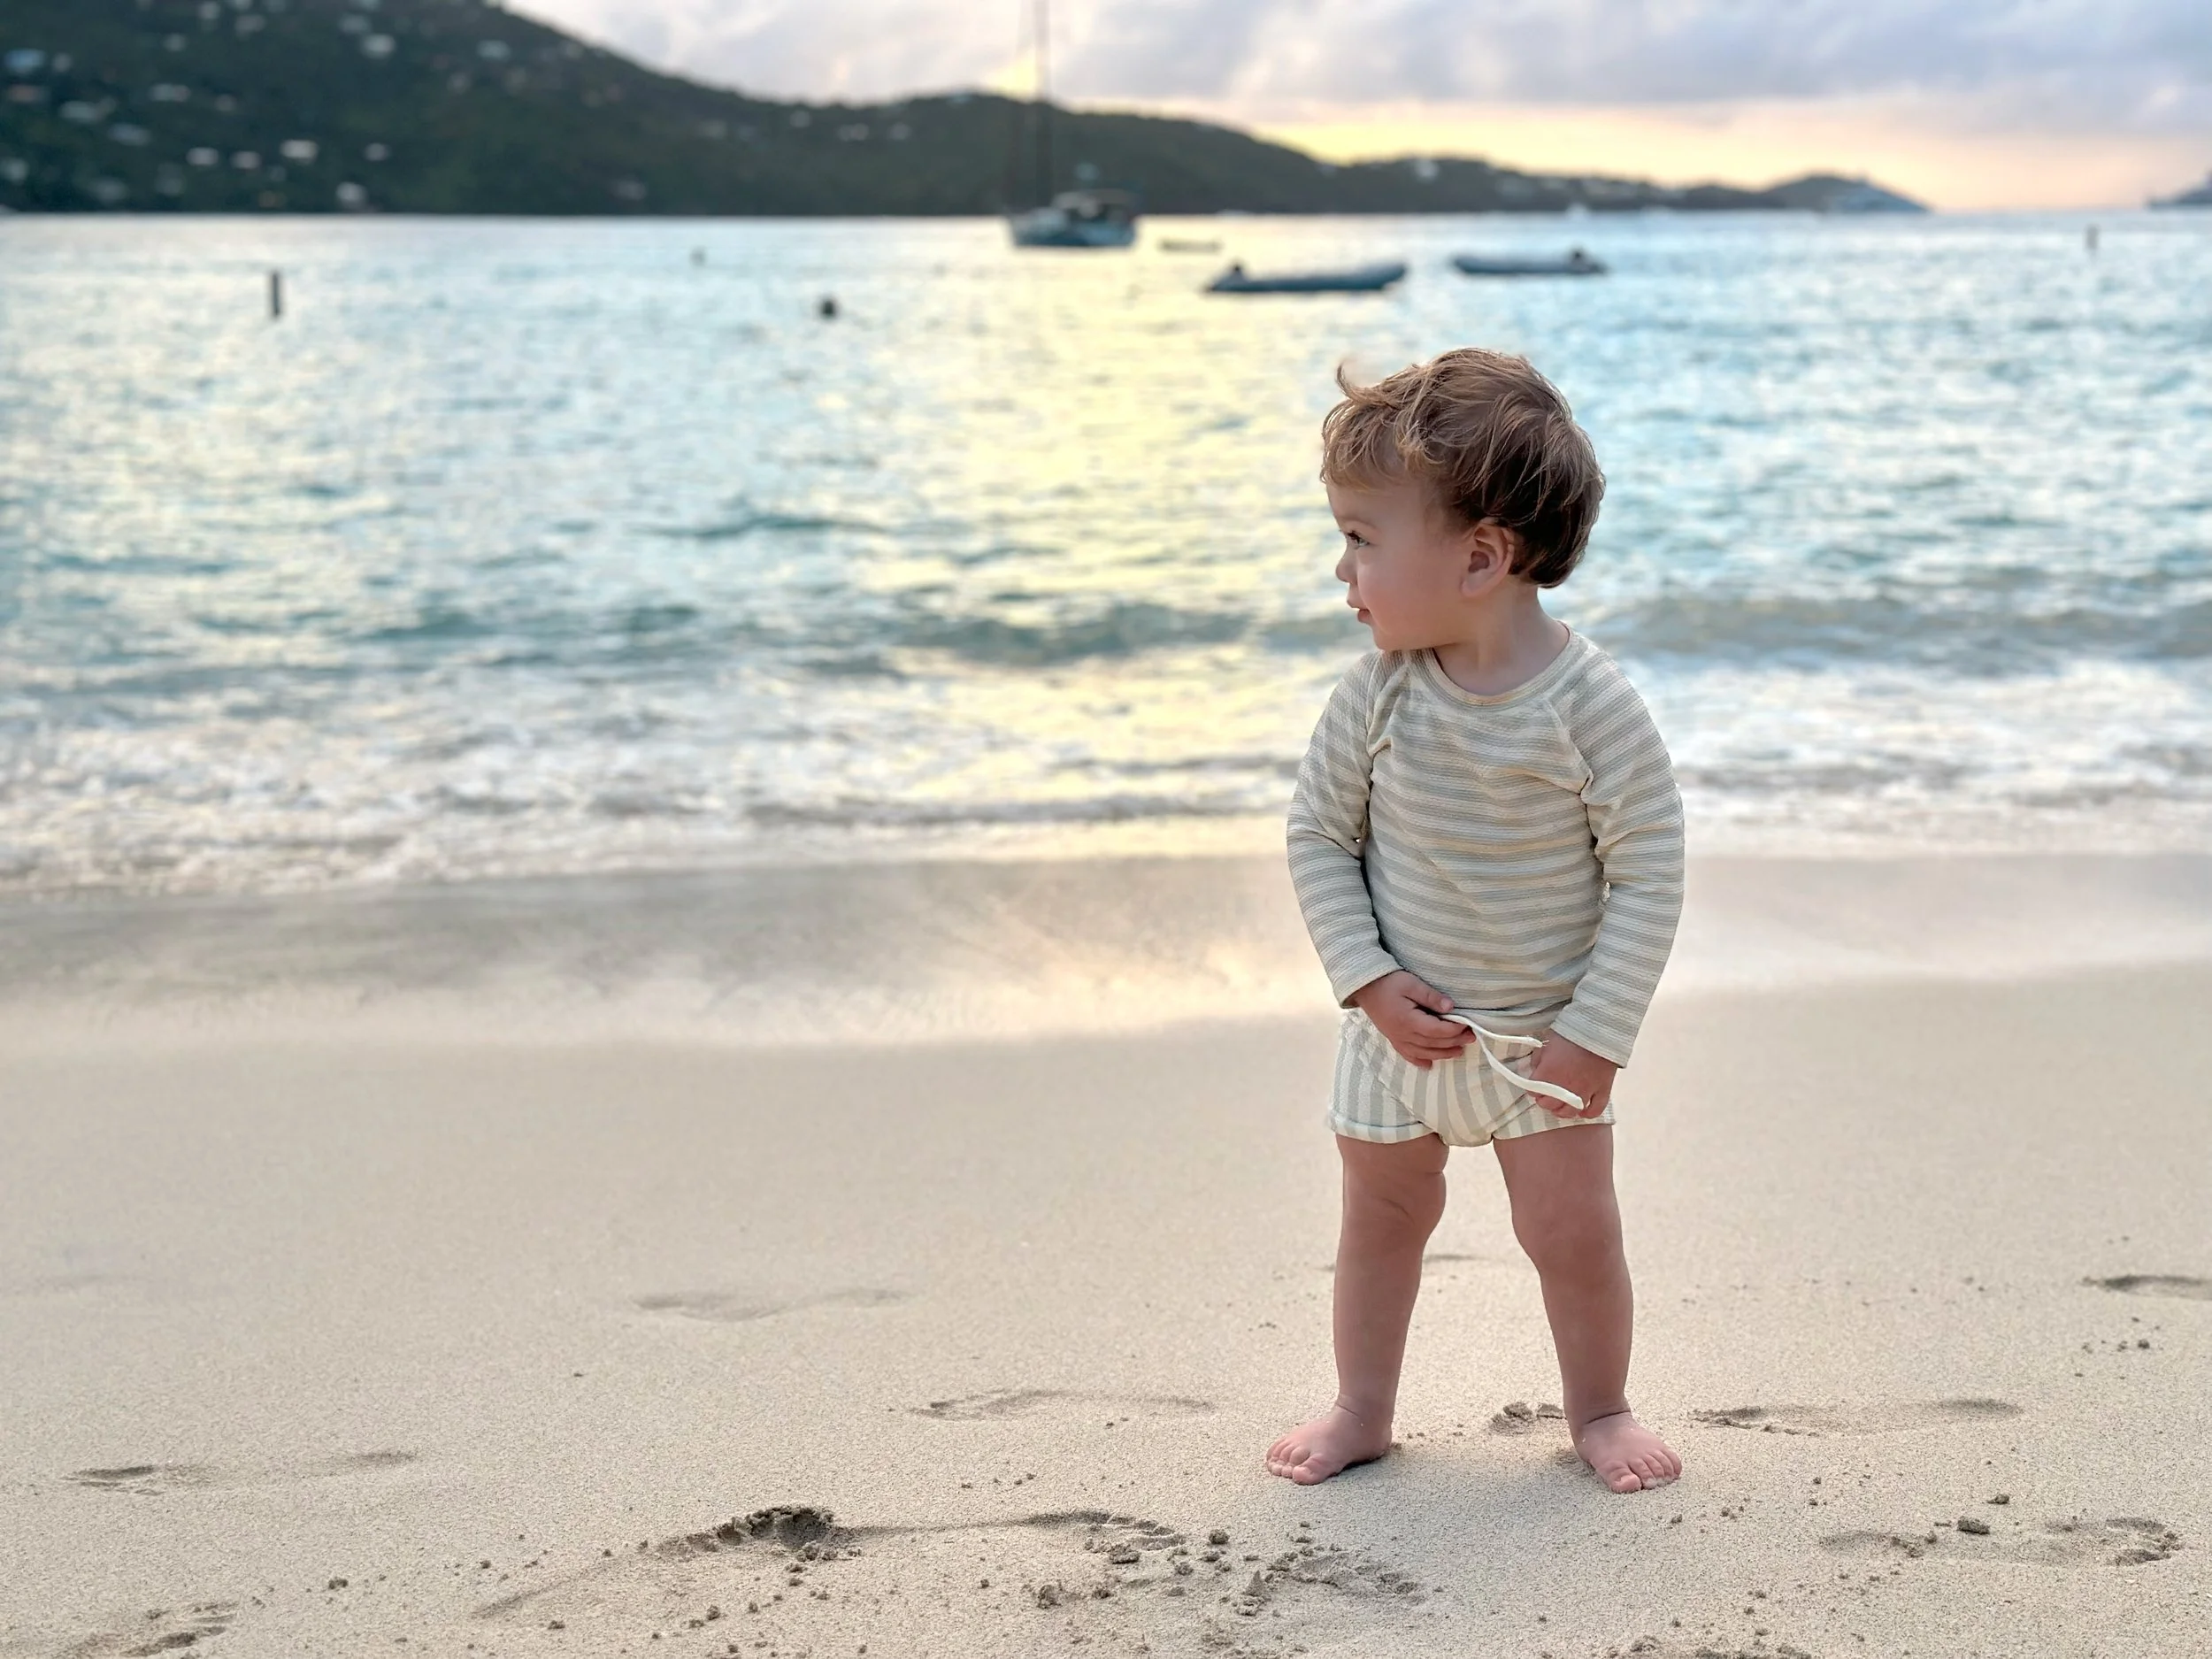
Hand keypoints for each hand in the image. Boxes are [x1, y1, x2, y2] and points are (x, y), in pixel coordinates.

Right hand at [1349, 970, 1471, 1069]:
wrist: (1364, 986)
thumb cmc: (1388, 982)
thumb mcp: (1411, 984)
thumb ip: (1431, 996)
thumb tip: (1450, 1007)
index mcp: (1408, 1021)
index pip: (1437, 1030)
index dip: (1455, 1030)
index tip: (1468, 1025)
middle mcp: (1403, 1034)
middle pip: (1433, 1043)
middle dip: (1454, 1042)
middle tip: (1472, 1037)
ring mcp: (1397, 1038)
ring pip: (1423, 1053)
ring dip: (1443, 1053)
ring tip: (1459, 1051)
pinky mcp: (1393, 1039)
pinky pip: (1408, 1055)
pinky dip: (1420, 1061)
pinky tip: (1429, 1065)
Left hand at [1523, 1033, 1617, 1119]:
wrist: (1599, 1029)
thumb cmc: (1571, 1033)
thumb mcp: (1547, 1042)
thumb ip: (1539, 1058)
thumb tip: (1536, 1068)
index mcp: (1548, 1074)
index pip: (1533, 1091)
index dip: (1534, 1088)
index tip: (1536, 1084)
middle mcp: (1564, 1087)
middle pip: (1549, 1105)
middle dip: (1545, 1101)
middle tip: (1546, 1096)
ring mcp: (1585, 1091)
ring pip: (1569, 1112)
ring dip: (1562, 1111)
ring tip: (1560, 1107)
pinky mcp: (1602, 1091)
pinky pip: (1595, 1110)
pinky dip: (1588, 1114)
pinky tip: (1582, 1112)